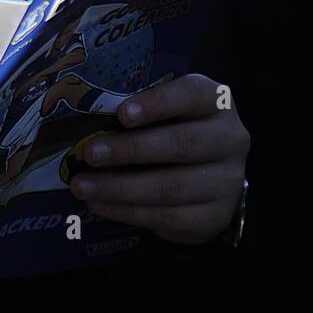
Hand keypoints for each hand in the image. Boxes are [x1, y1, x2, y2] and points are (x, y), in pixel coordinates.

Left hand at [67, 73, 248, 245]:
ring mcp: (227, 181)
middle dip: (130, 150)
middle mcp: (230, 140)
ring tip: (82, 186)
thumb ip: (137, 107)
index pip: (191, 95)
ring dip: (121, 188)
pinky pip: (169, 217)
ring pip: (172, 188)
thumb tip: (85, 119)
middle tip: (90, 154)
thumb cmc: (174, 127)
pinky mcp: (215, 216)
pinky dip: (129, 212)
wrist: (209, 171)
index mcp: (216, 101)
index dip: (157, 103)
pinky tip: (100, 204)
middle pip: (181, 144)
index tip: (121, 114)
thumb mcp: (164, 108)